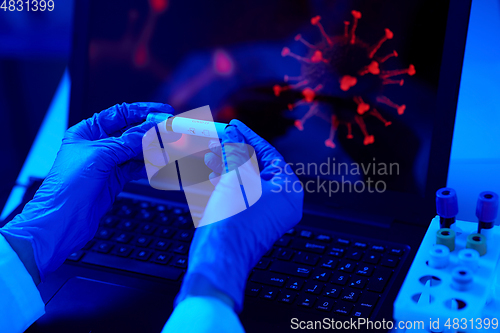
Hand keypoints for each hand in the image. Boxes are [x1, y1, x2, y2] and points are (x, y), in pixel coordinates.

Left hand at [0, 102, 172, 281]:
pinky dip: (149, 166)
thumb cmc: (66, 187)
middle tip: (171, 133)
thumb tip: (150, 129)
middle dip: (152, 132)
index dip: (142, 111)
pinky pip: (137, 168)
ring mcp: (107, 164)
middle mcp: (97, 146)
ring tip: (168, 151)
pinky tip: (158, 165)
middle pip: (131, 133)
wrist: (63, 221)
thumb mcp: (99, 156)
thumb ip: (127, 142)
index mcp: (86, 132)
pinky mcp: (115, 180)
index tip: (162, 112)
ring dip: (153, 151)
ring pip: (137, 151)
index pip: (119, 114)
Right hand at [175, 120, 303, 311]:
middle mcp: (281, 202)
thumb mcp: (235, 177)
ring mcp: (266, 212)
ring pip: (246, 179)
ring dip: (228, 164)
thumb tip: (233, 134)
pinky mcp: (250, 220)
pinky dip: (226, 181)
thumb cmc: (234, 222)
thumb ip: (235, 151)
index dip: (249, 137)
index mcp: (288, 190)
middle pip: (257, 166)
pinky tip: (212, 171)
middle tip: (220, 138)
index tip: (234, 126)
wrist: (219, 258)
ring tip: (211, 152)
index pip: (269, 154)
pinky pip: (240, 193)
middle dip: (235, 150)